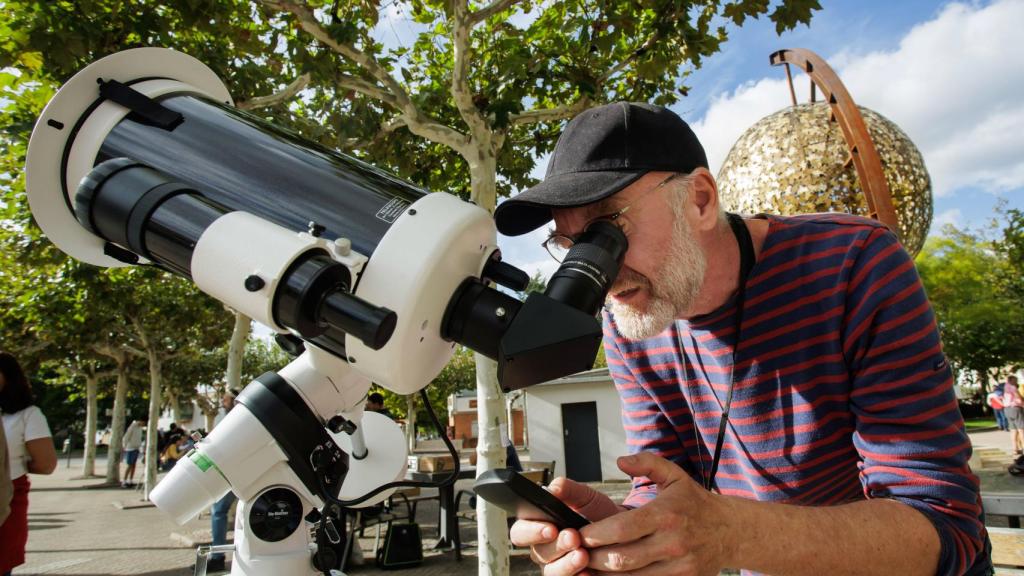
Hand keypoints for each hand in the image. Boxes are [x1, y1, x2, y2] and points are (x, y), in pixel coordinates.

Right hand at [509, 476, 622, 574]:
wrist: (621, 534)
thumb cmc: (597, 515)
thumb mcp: (586, 498)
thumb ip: (569, 490)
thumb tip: (553, 488)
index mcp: (539, 527)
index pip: (521, 532)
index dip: (532, 531)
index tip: (550, 528)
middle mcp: (544, 550)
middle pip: (537, 553)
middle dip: (555, 546)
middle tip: (573, 537)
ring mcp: (557, 567)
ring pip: (551, 572)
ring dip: (567, 564)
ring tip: (584, 554)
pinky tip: (589, 572)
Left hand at [579, 453, 730, 575]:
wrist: (731, 530)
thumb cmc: (695, 503)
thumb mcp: (674, 475)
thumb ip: (646, 463)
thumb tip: (621, 461)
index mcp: (665, 514)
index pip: (621, 529)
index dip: (594, 535)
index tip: (578, 534)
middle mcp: (672, 542)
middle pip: (622, 559)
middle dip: (593, 558)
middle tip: (576, 552)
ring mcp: (678, 566)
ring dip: (604, 575)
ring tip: (587, 566)